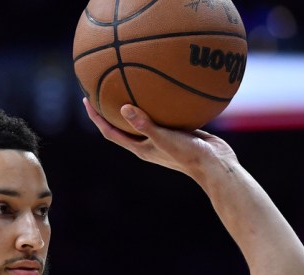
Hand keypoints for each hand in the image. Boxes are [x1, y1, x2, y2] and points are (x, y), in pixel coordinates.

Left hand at [82, 98, 237, 180]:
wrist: (216, 164)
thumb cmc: (188, 155)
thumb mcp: (164, 139)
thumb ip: (144, 124)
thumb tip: (123, 107)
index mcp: (139, 147)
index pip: (110, 132)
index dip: (96, 117)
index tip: (87, 99)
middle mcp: (148, 142)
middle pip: (122, 124)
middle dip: (110, 108)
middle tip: (102, 87)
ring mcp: (163, 136)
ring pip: (144, 117)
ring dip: (135, 102)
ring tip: (129, 82)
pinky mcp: (178, 130)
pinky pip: (164, 113)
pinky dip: (160, 100)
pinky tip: (163, 84)